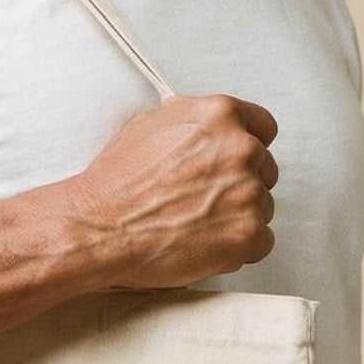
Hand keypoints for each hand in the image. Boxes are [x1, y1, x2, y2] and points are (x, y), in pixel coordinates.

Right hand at [69, 93, 277, 288]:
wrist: (99, 228)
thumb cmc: (116, 183)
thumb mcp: (149, 124)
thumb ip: (190, 120)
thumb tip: (204, 126)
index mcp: (220, 116)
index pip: (263, 127)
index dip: (247, 146)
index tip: (236, 163)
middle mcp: (241, 149)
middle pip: (265, 170)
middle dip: (240, 185)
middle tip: (204, 200)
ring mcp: (249, 193)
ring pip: (263, 207)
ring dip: (238, 217)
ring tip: (195, 224)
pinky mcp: (248, 235)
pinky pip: (261, 242)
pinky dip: (238, 248)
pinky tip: (205, 243)